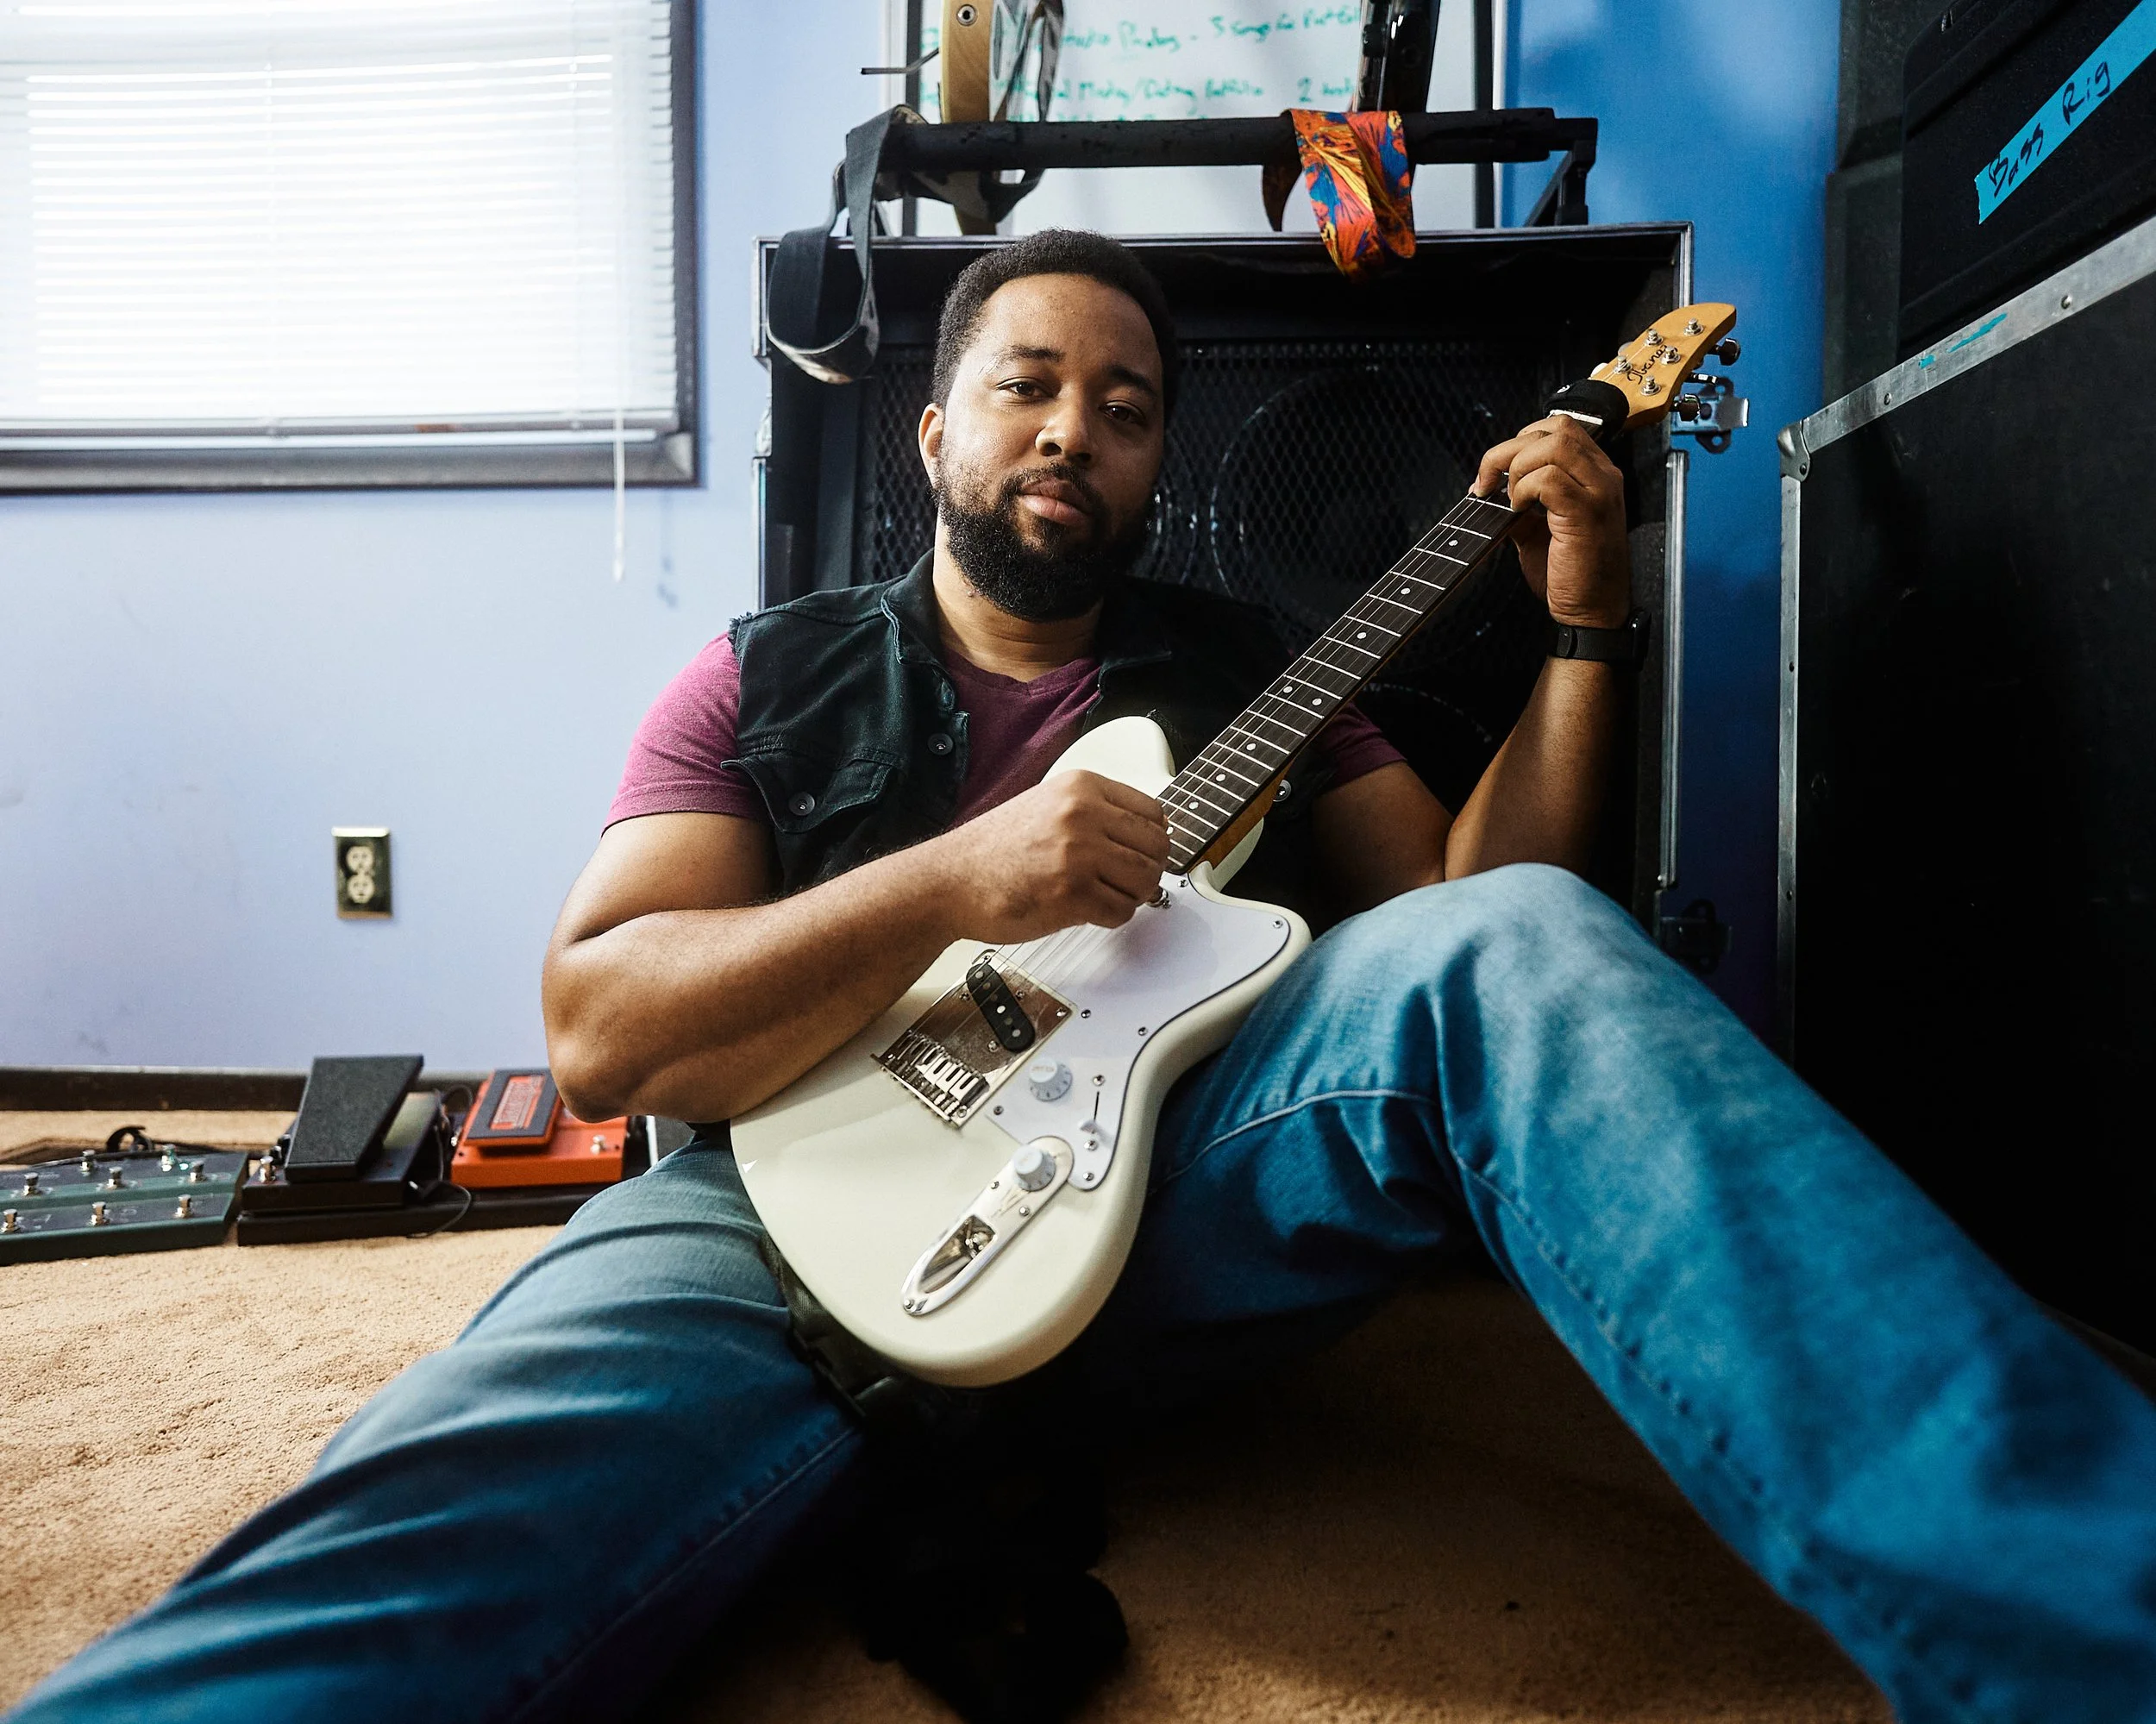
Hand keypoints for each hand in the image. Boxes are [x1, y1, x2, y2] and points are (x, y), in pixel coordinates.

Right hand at [931, 769, 1170, 941]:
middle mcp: (1082, 814)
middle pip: (1156, 847)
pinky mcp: (1071, 893)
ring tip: (1106, 897)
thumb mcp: (1046, 805)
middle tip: (1126, 883)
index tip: (1140, 855)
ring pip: (1146, 880)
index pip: (1153, 812)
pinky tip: (1086, 912)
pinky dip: (1110, 918)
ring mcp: (1077, 853)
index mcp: (1080, 787)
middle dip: (1146, 871)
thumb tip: (1141, 836)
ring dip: (1132, 896)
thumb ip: (1092, 813)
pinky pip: (1121, 912)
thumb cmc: (992, 851)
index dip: (1151, 840)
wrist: (949, 881)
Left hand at [1473, 416, 1630, 628]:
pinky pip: (1550, 479)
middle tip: (1488, 482)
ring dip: (1518, 467)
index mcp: (1595, 474)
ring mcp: (1599, 492)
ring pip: (1553, 445)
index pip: (1560, 428)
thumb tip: (1486, 488)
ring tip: (1510, 499)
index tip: (1496, 472)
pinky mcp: (1587, 513)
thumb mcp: (1537, 531)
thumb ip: (1519, 503)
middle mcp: (1603, 476)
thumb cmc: (1572, 576)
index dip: (1520, 440)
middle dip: (1509, 449)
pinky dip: (1524, 489)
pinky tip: (1518, 511)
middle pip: (1555, 428)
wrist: (1592, 613)